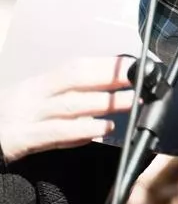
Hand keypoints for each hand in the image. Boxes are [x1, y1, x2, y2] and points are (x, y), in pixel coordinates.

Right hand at [0, 57, 133, 163]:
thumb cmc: (11, 121)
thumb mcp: (34, 102)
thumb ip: (65, 96)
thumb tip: (104, 90)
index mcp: (38, 84)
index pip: (75, 67)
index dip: (105, 64)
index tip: (131, 64)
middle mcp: (33, 95)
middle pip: (75, 80)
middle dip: (110, 77)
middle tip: (139, 79)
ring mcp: (27, 116)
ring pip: (71, 105)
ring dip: (105, 103)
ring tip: (132, 102)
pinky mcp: (22, 139)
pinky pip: (56, 133)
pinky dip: (82, 131)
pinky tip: (103, 129)